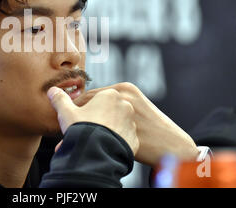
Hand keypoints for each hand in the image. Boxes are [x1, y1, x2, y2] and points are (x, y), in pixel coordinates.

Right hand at [47, 86, 138, 154]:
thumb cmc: (82, 129)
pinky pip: (121, 140)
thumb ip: (60, 99)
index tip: (76, 120)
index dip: (83, 110)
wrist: (96, 155)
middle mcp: (125, 106)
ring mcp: (131, 123)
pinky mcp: (134, 140)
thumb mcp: (66, 112)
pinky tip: (102, 149)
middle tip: (83, 132)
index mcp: (110, 94)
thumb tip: (52, 90)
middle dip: (95, 121)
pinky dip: (113, 143)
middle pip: (106, 112)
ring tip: (91, 143)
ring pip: (114, 126)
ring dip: (105, 132)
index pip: (95, 100)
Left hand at [73, 83, 198, 165]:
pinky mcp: (124, 129)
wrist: (172, 143)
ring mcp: (123, 112)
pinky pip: (98, 134)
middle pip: (87, 104)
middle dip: (74, 116)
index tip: (66, 116)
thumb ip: (115, 103)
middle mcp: (123, 96)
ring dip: (78, 128)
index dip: (76, 107)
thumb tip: (91, 108)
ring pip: (90, 119)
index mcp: (124, 88)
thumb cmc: (151, 127)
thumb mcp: (134, 107)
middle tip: (64, 127)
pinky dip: (88, 140)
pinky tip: (83, 147)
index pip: (90, 95)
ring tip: (68, 139)